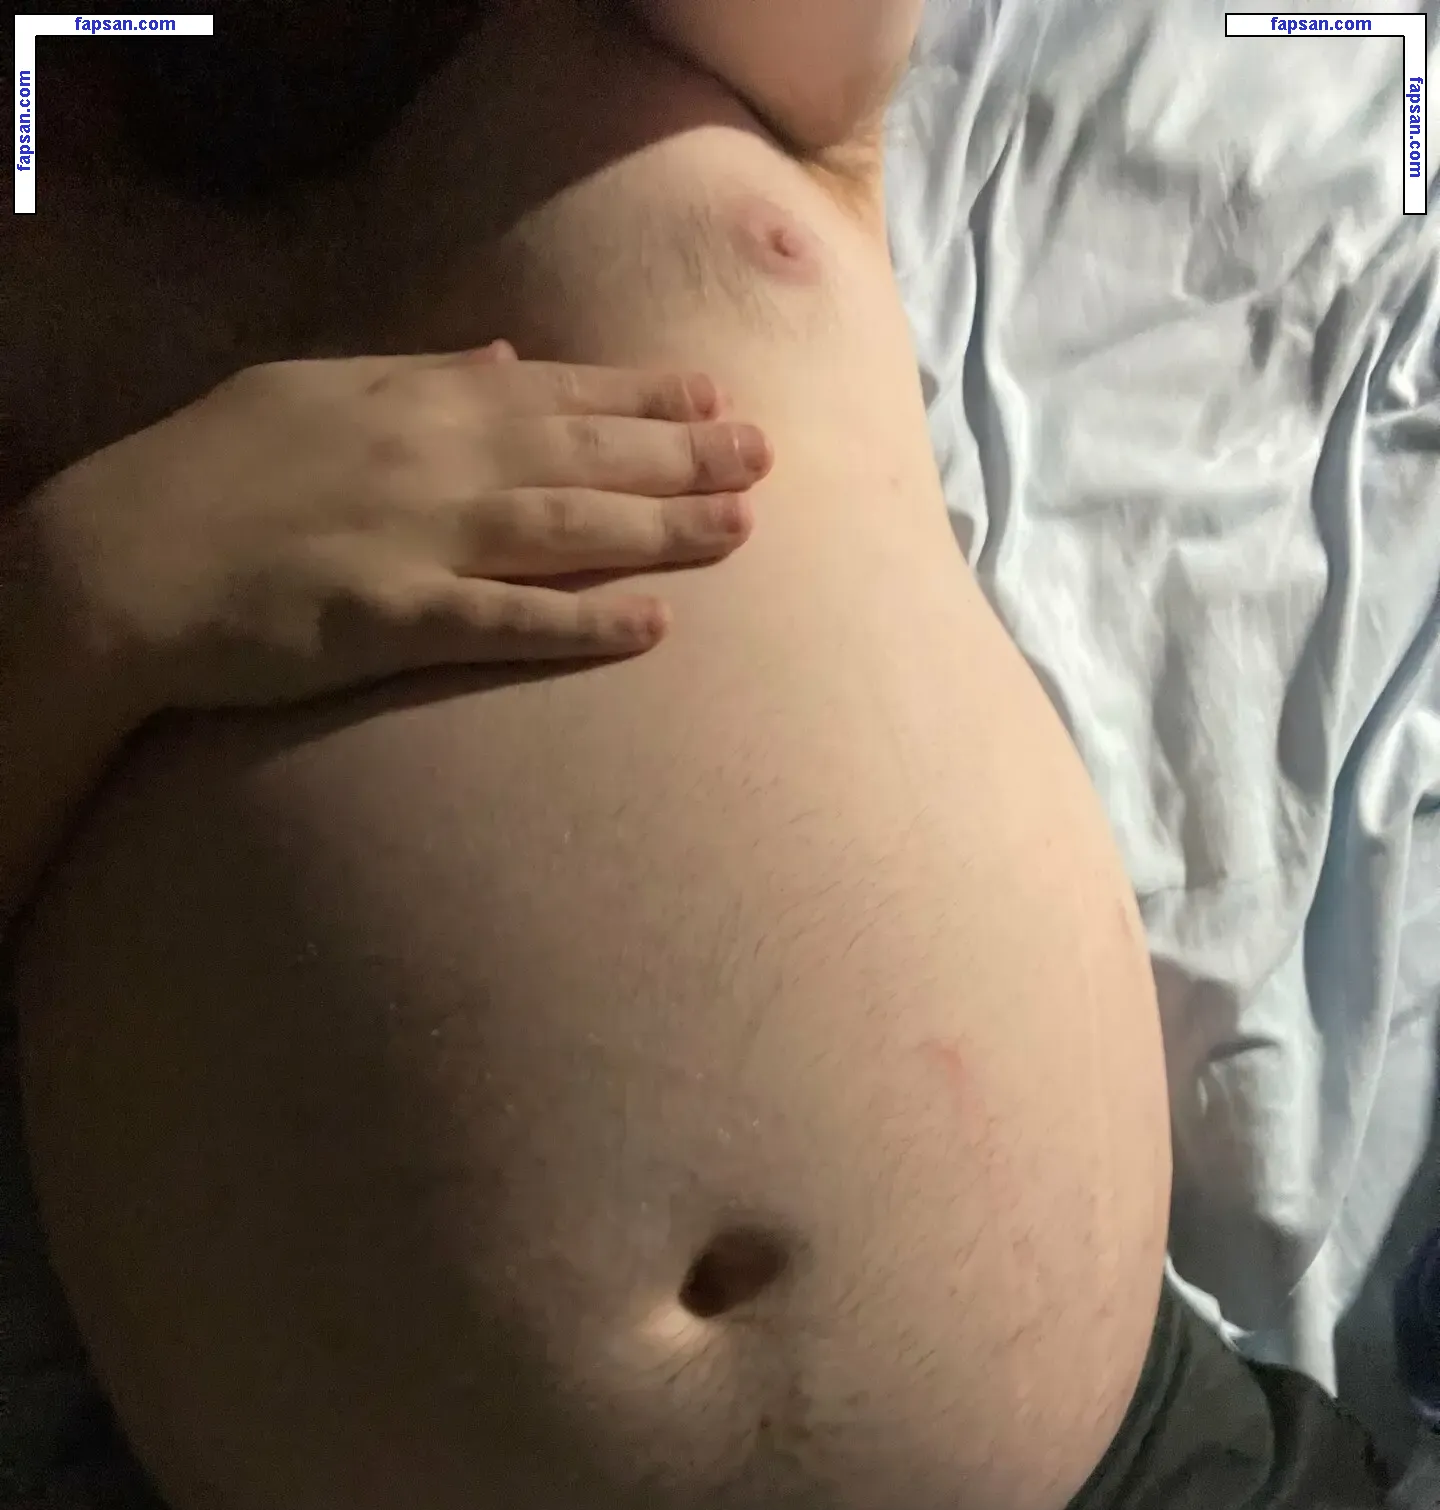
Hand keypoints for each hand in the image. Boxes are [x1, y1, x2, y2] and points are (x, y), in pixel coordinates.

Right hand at [29, 341, 773, 719]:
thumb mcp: (311, 388)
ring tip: (742, 529)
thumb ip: (417, 374)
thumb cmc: (211, 473)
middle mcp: (431, 460)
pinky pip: (505, 622)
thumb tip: (500, 356)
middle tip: (767, 457)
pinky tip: (654, 626)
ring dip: (661, 529)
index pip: (552, 392)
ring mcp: (415, 539)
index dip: (640, 397)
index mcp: (411, 401)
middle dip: (683, 456)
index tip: (715, 396)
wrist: (120, 558)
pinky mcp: (391, 620)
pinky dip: (582, 624)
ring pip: (566, 530)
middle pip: (581, 457)